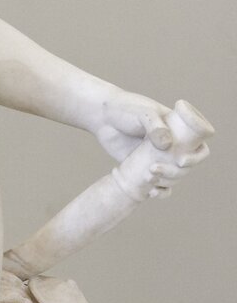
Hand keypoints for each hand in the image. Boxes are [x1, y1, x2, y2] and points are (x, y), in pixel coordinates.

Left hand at [97, 90, 211, 199]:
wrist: (102, 117)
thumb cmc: (125, 109)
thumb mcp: (142, 113)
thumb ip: (154, 126)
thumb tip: (167, 145)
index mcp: (179, 129)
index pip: (199, 145)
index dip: (197, 156)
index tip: (182, 161)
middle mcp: (173, 145)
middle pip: (187, 166)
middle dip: (176, 172)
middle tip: (155, 169)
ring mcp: (160, 157)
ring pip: (175, 176)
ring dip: (167, 182)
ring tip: (149, 179)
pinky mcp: (145, 167)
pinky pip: (160, 184)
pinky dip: (161, 192)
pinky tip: (152, 193)